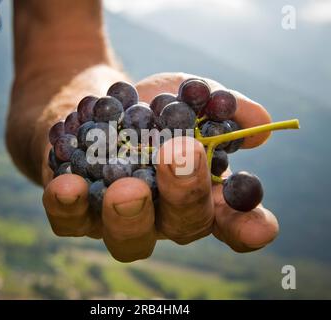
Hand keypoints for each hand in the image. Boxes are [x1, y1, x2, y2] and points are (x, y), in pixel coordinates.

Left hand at [42, 72, 278, 261]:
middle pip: (183, 226)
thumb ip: (219, 105)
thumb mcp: (183, 92)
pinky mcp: (74, 216)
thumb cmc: (146, 104)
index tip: (262, 223)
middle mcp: (163, 216)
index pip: (231, 221)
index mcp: (198, 193)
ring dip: (130, 213)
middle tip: (180, 157)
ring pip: (128, 238)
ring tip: (128, 186)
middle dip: (185, 196)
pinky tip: (68, 184)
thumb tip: (259, 124)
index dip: (248, 227)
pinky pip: (70, 221)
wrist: (87, 105)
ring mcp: (117, 221)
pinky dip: (69, 205)